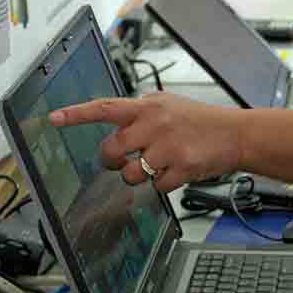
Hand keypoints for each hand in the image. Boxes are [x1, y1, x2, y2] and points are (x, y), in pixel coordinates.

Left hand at [49, 94, 244, 191]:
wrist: (236, 134)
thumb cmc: (202, 120)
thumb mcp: (169, 104)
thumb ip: (141, 111)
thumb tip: (115, 122)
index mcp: (149, 106)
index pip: (105, 108)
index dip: (77, 114)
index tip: (55, 118)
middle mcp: (155, 125)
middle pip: (111, 151)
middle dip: (112, 160)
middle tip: (123, 159)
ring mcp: (167, 148)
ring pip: (131, 174)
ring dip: (139, 174)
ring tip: (158, 164)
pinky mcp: (180, 169)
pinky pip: (155, 187)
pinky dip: (163, 183)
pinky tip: (176, 170)